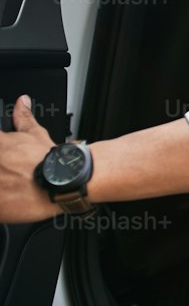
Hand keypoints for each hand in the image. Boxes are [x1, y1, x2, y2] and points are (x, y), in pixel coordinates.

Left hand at [0, 95, 58, 222]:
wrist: (64, 181)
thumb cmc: (50, 159)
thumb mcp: (36, 134)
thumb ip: (23, 118)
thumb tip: (22, 102)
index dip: (0, 150)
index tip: (3, 156)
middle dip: (0, 167)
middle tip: (8, 171)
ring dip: (1, 182)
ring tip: (11, 183)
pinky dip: (2, 204)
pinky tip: (10, 199)